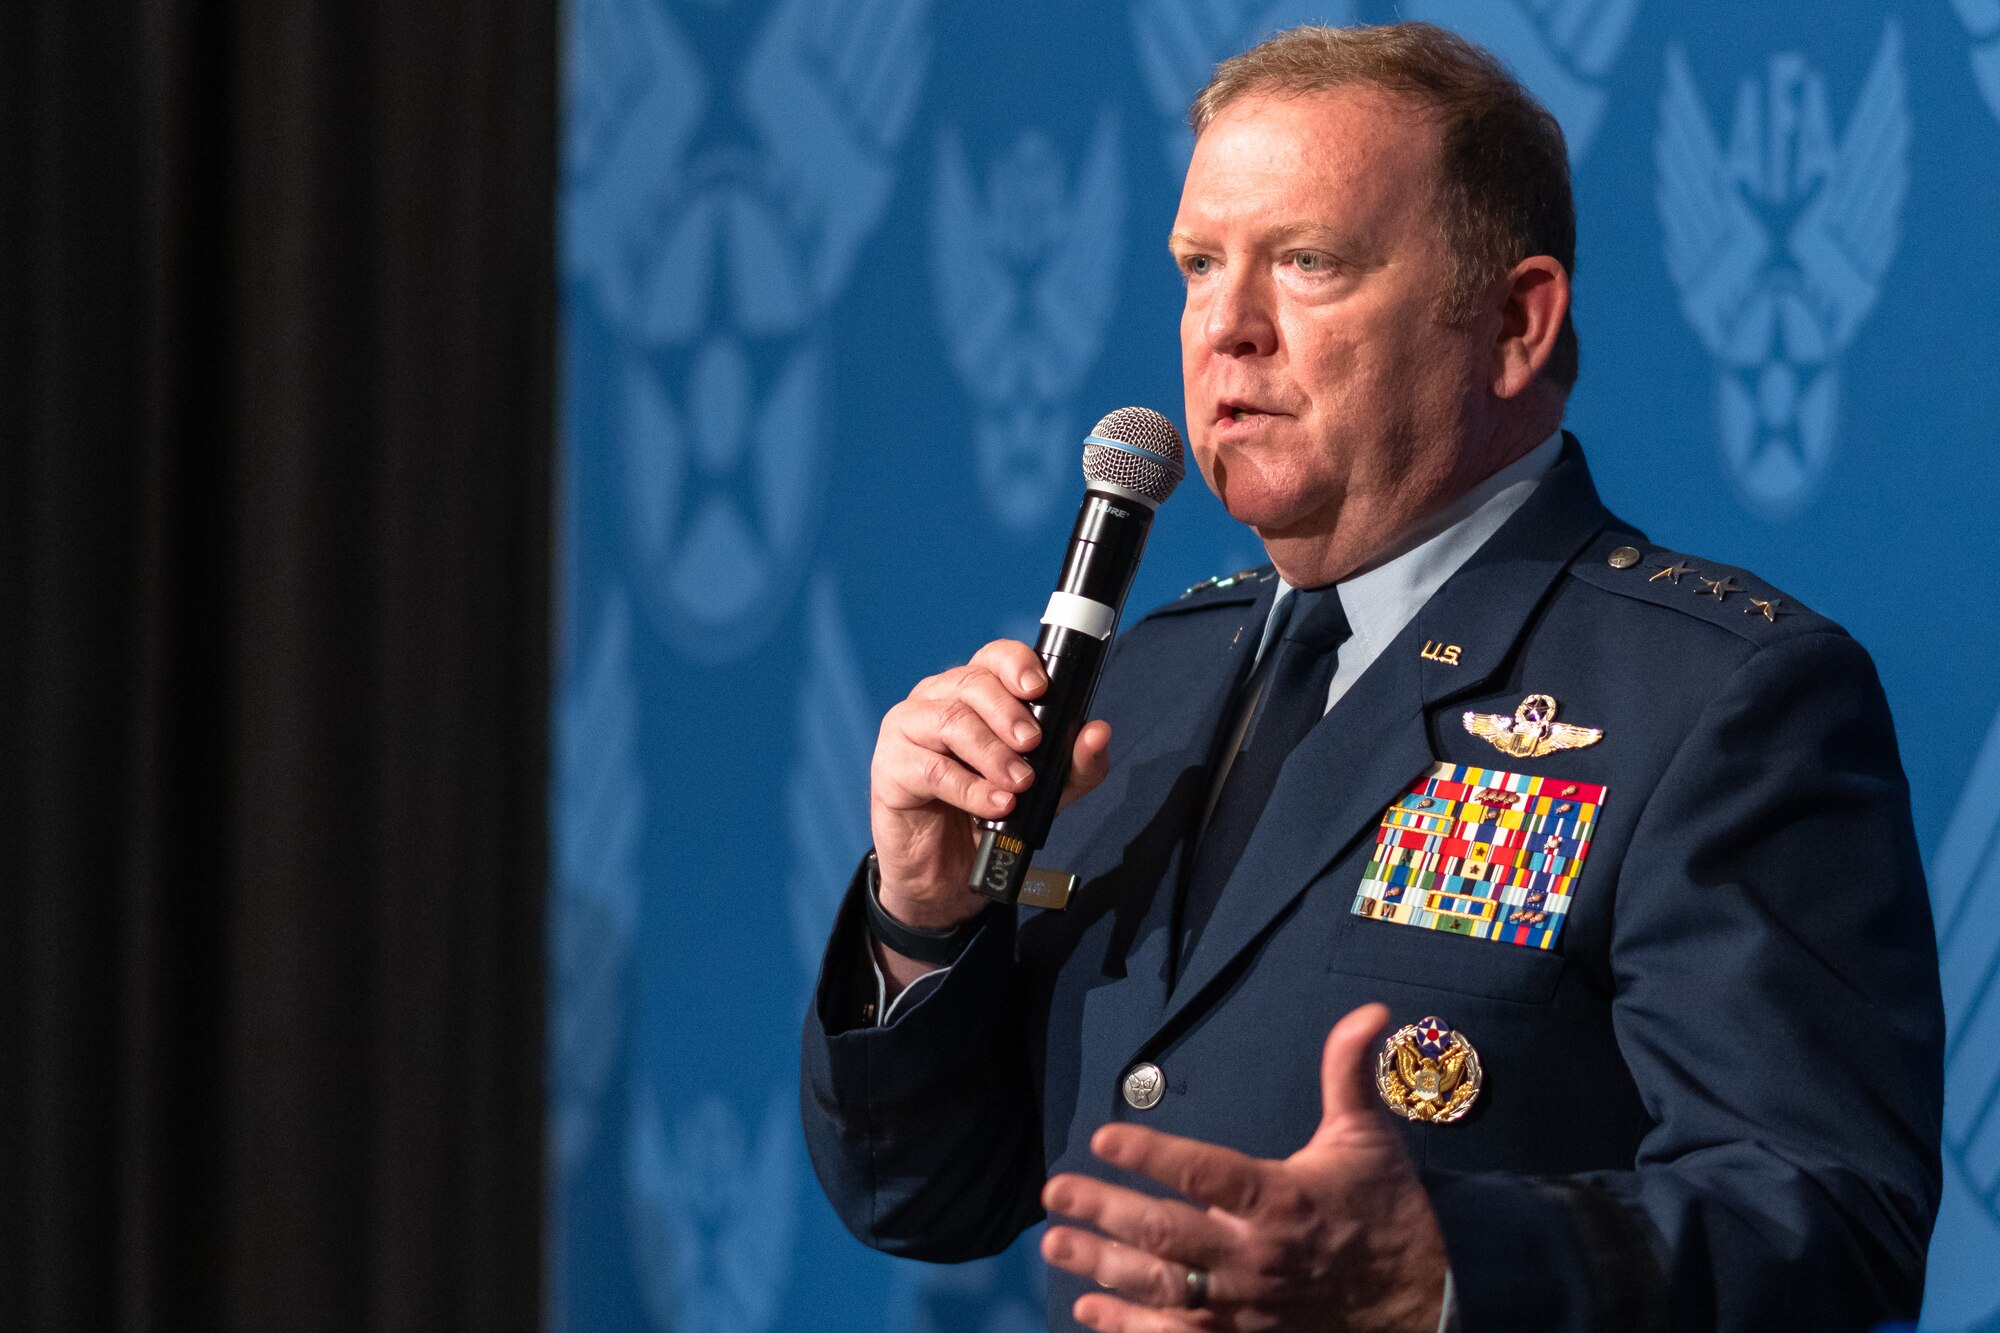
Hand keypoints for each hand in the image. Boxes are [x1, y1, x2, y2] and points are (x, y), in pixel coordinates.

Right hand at [870, 639, 1111, 931]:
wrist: (948, 873)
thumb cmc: (990, 815)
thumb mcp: (1047, 792)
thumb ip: (1075, 764)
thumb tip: (1098, 733)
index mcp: (974, 694)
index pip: (993, 658)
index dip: (1016, 664)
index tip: (1039, 689)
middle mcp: (938, 700)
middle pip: (971, 683)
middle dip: (1009, 713)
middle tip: (1033, 745)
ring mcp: (908, 729)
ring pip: (950, 720)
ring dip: (992, 753)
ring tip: (1018, 784)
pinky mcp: (890, 766)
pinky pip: (930, 767)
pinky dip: (968, 787)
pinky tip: (992, 804)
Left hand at [1040, 1004, 1447, 1331]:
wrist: (1421, 1305)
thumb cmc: (1385, 1214)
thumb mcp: (1369, 1138)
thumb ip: (1350, 1073)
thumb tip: (1370, 1012)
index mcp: (1281, 1199)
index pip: (1206, 1173)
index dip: (1151, 1156)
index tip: (1102, 1137)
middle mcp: (1255, 1256)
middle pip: (1165, 1234)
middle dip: (1103, 1210)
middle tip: (1055, 1192)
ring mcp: (1245, 1307)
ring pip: (1159, 1287)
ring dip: (1101, 1266)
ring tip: (1054, 1245)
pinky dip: (1128, 1327)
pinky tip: (1089, 1309)